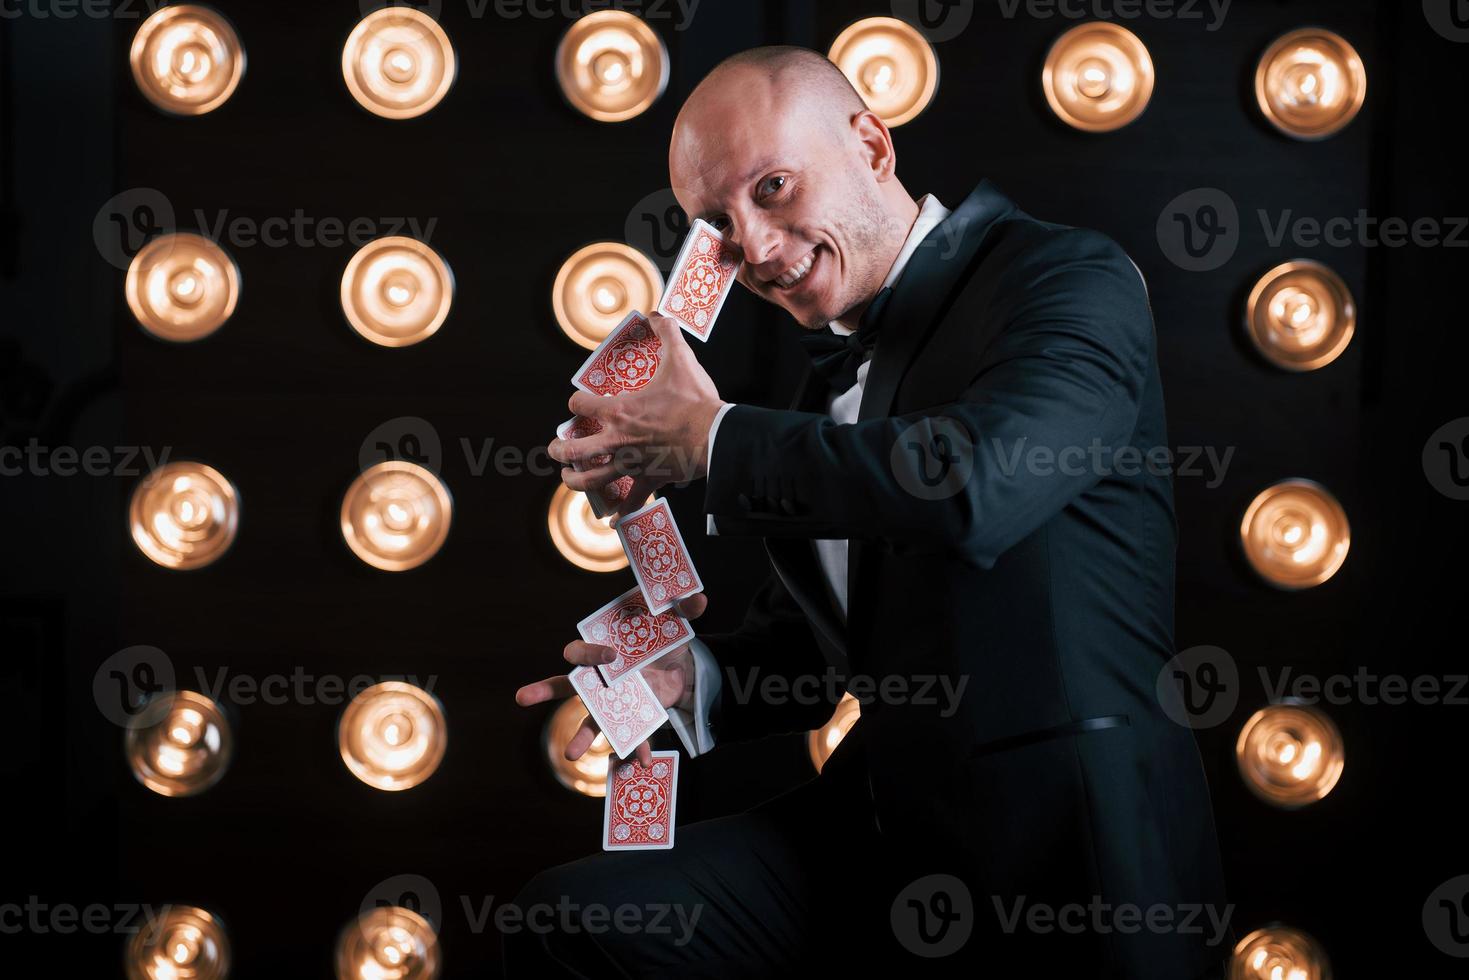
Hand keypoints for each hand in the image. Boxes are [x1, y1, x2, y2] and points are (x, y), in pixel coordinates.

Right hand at [514, 593, 708, 766]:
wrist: (682, 666)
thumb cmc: (663, 637)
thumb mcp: (675, 620)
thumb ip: (685, 607)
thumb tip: (698, 600)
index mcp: (602, 649)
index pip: (581, 651)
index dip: (590, 654)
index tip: (611, 656)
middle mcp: (599, 678)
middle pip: (566, 685)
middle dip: (544, 690)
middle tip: (521, 697)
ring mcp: (613, 701)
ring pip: (590, 719)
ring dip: (582, 736)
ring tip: (572, 755)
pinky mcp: (631, 717)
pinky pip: (628, 736)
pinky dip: (635, 748)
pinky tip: (641, 761)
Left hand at [548, 314, 724, 518]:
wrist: (716, 436)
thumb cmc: (695, 401)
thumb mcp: (680, 360)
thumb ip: (667, 334)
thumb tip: (660, 316)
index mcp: (619, 411)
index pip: (580, 407)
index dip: (576, 404)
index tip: (579, 405)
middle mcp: (618, 441)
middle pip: (574, 450)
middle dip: (560, 449)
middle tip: (557, 448)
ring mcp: (631, 464)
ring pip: (593, 479)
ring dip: (575, 480)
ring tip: (568, 476)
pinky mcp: (650, 480)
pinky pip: (632, 501)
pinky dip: (621, 511)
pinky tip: (611, 519)